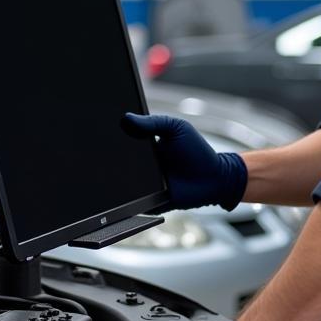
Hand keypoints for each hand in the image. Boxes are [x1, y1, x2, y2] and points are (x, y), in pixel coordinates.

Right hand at [123, 113, 247, 209]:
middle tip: (112, 153)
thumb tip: (126, 118)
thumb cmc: (198, 152)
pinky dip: (129, 200)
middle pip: (119, 161)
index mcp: (145, 145)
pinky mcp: (148, 202)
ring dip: (120, 178)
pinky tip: (132, 191)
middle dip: (114, 157)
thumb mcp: (177, 128)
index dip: (115, 136)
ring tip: (125, 171)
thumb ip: (153, 122)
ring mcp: (144, 184)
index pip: (123, 140)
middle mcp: (141, 164)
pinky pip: (133, 203)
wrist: (214, 180)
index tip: (106, 129)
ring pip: (122, 182)